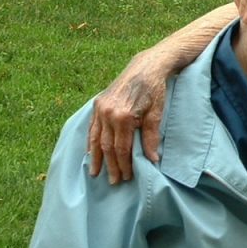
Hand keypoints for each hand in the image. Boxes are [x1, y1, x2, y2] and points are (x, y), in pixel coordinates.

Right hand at [86, 49, 167, 183]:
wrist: (146, 66)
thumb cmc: (154, 89)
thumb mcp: (156, 113)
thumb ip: (151, 137)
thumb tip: (152, 159)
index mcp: (124, 116)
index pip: (121, 148)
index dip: (123, 164)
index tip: (126, 176)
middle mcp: (108, 113)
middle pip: (107, 147)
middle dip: (110, 166)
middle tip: (113, 181)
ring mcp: (100, 107)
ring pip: (95, 138)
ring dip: (95, 157)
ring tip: (95, 172)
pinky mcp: (97, 103)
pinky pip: (91, 127)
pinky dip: (90, 141)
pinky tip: (90, 152)